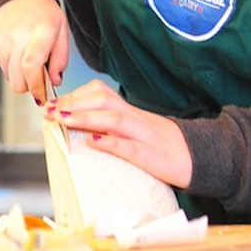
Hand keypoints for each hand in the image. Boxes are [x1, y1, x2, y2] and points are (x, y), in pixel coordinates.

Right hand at [0, 0, 68, 100]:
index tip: (42, 96)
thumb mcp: (61, 29)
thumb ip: (60, 57)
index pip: (32, 66)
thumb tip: (55, 81)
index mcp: (41, 30)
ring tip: (26, 56)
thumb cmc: (42, 13)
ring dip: (19, 73)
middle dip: (29, 86)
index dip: (36, 87)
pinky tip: (15, 49)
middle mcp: (18, 34)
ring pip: (8, 74)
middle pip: (18, 78)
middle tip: (37, 79)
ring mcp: (1, 37)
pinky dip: (8, 63)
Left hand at [44, 78, 192, 188]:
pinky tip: (94, 142)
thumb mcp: (137, 132)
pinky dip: (111, 143)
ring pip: (114, 119)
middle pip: (103, 100)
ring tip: (63, 120)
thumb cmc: (164, 147)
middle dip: (73, 104)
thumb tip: (81, 130)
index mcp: (130, 112)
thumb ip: (113, 128)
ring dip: (85, 118)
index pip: (100, 94)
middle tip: (49, 111)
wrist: (201, 157)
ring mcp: (145, 136)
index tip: (52, 104)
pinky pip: (130, 147)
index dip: (74, 96)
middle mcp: (136, 119)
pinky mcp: (153, 156)